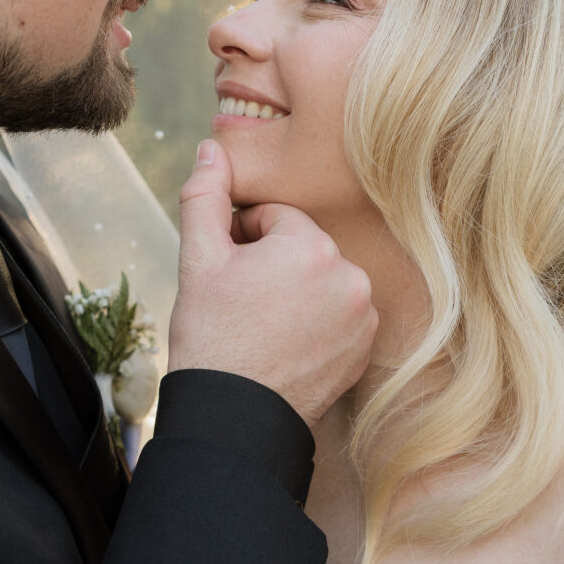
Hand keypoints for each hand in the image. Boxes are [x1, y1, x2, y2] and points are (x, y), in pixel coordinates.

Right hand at [168, 140, 377, 424]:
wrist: (234, 416)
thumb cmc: (212, 337)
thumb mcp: (198, 260)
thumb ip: (205, 195)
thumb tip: (211, 147)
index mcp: (310, 246)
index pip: (274, 219)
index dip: (241, 242)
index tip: (226, 275)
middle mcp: (349, 275)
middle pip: (301, 248)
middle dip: (270, 265)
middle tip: (240, 302)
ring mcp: (362, 314)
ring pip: (320, 280)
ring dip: (294, 291)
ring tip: (262, 325)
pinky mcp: (365, 347)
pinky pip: (338, 314)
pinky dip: (315, 322)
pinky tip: (286, 344)